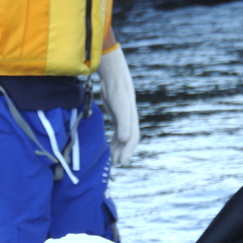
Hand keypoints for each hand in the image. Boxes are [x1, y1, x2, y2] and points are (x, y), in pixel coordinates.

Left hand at [97, 48, 139, 165]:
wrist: (114, 77)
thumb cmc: (119, 91)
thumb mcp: (121, 108)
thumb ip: (123, 124)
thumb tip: (126, 140)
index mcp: (131, 121)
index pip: (132, 140)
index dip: (128, 152)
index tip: (122, 163)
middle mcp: (129, 121)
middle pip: (128, 141)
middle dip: (123, 153)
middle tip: (115, 165)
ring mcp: (123, 118)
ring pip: (122, 138)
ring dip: (118, 149)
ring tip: (112, 160)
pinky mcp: (116, 115)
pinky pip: (117, 132)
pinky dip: (114, 141)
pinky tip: (109, 146)